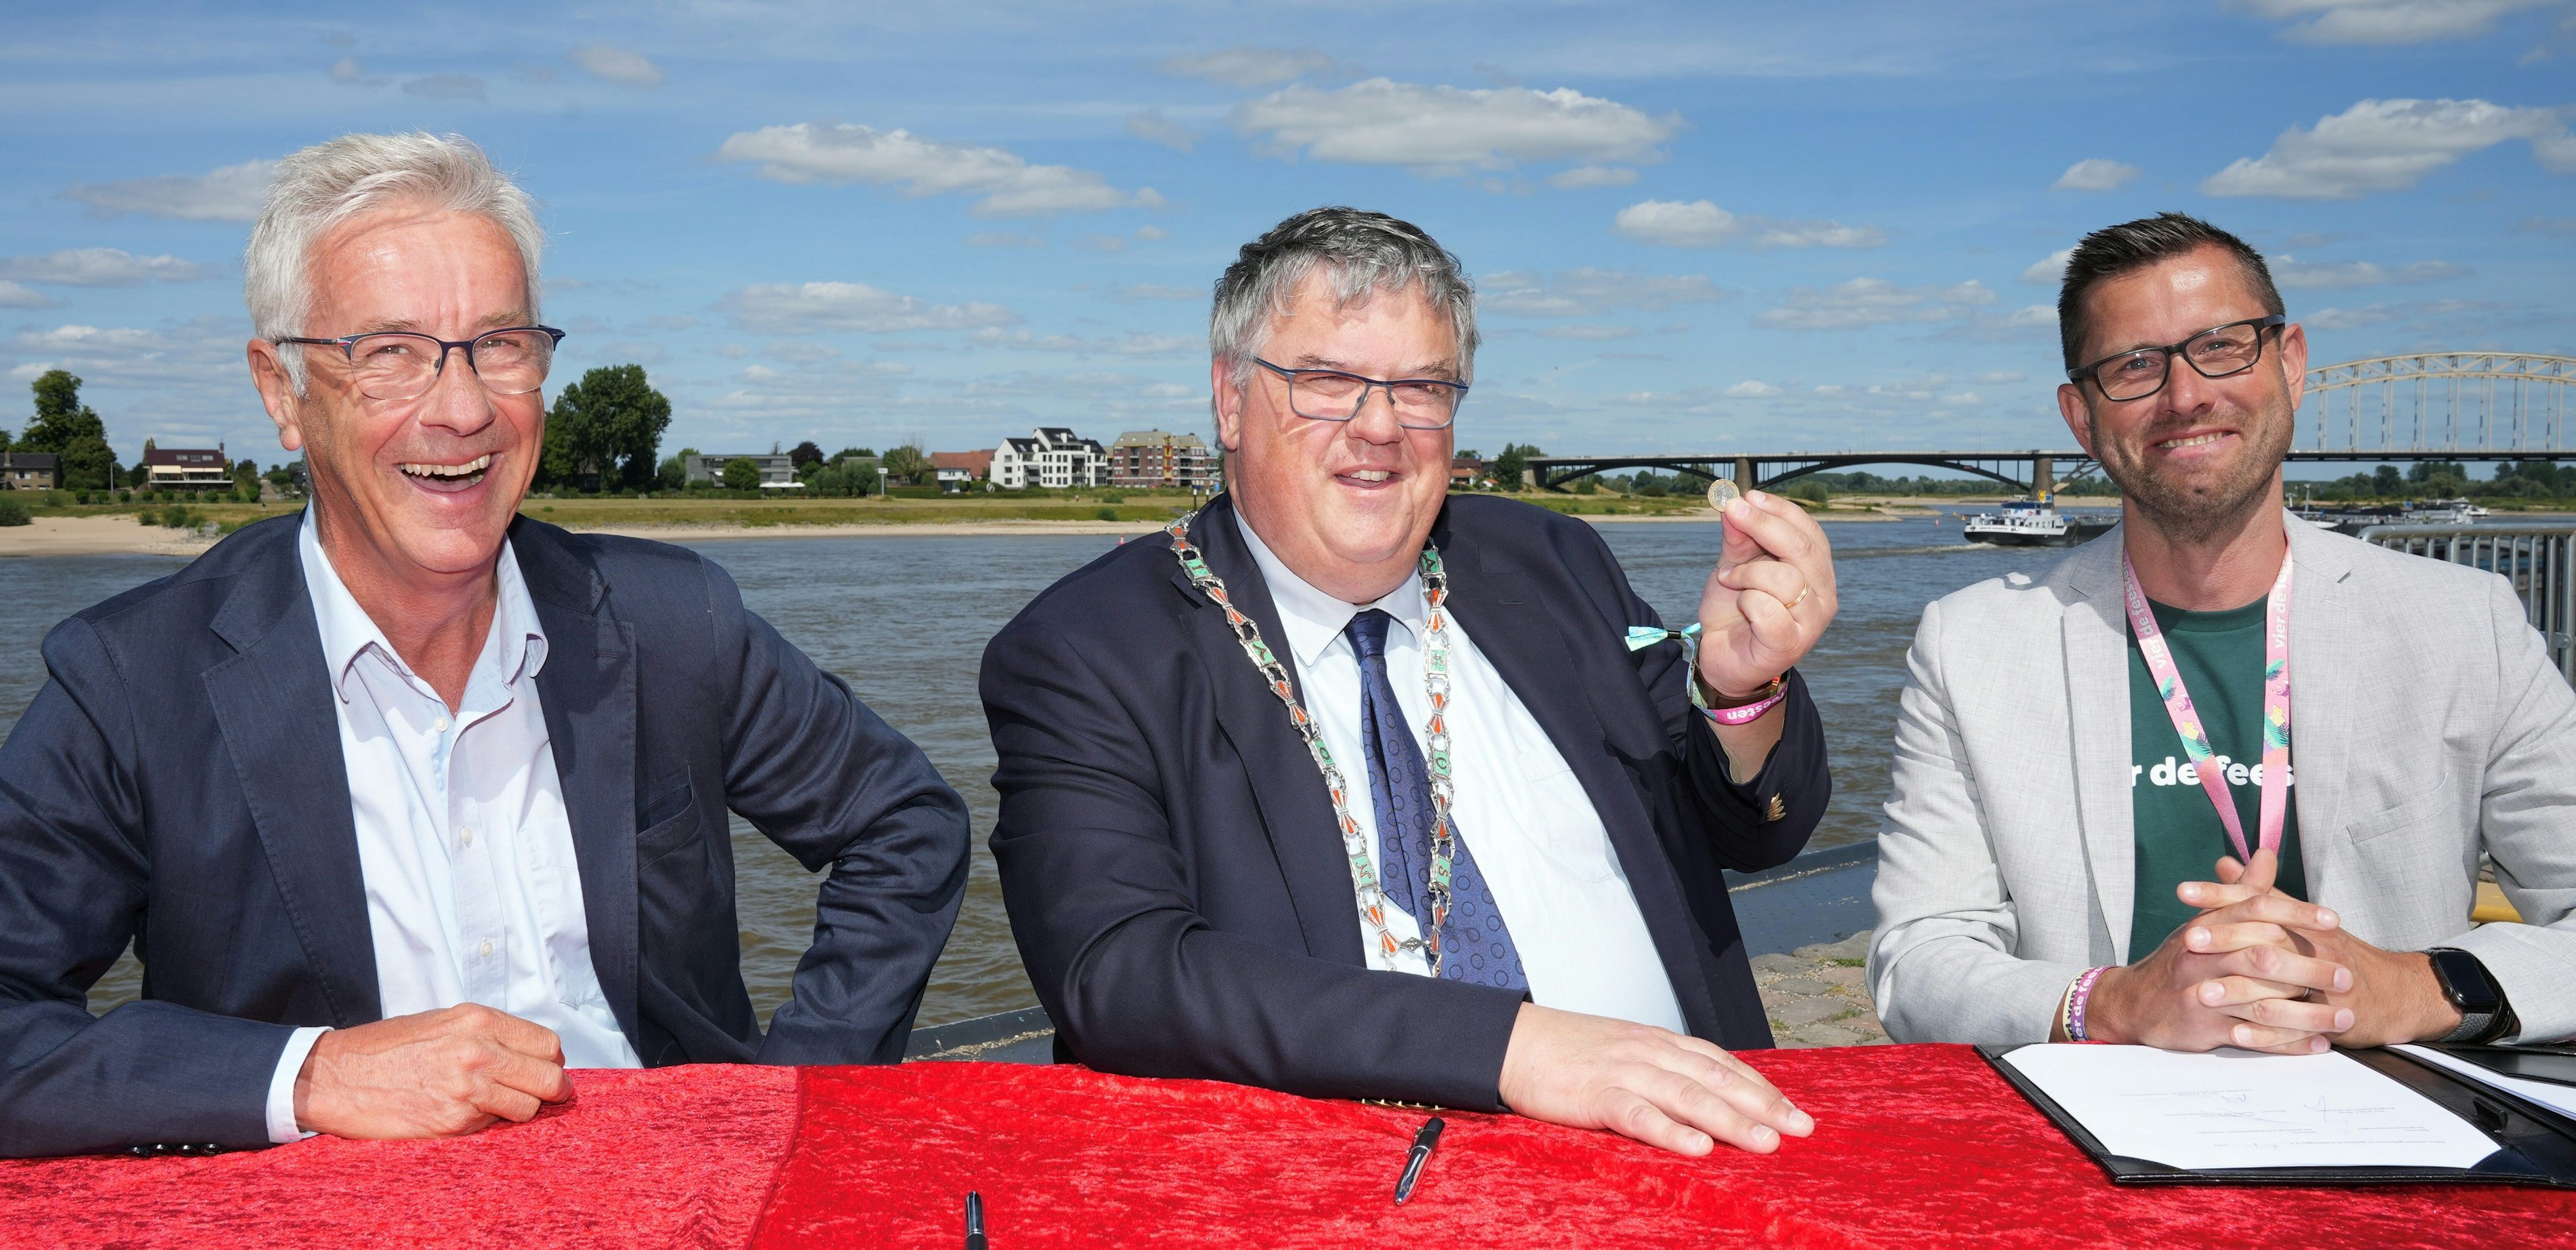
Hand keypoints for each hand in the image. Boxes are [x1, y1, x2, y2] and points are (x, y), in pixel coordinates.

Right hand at [294, 1004, 571, 1139]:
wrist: (335, 1077)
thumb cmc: (385, 1049)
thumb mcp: (441, 1022)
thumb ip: (486, 1034)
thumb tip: (526, 1052)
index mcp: (479, 1021)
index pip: (547, 1044)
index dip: (549, 1061)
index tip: (542, 1070)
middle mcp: (479, 1052)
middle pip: (549, 1078)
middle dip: (551, 1090)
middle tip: (542, 1096)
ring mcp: (468, 1089)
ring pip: (528, 1108)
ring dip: (519, 1111)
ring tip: (494, 1106)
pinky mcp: (453, 1122)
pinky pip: (493, 1127)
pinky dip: (487, 1125)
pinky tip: (464, 1115)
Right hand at [1497, 1002, 1813, 1155]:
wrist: (1509, 1041)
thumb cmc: (1566, 1052)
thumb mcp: (1622, 1051)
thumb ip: (1660, 1070)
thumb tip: (1703, 1101)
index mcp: (1658, 1042)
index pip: (1722, 1064)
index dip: (1761, 1088)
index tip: (1795, 1112)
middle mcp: (1649, 1052)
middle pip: (1716, 1078)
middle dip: (1763, 1105)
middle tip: (1801, 1130)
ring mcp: (1623, 1070)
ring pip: (1687, 1095)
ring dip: (1731, 1120)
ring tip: (1766, 1143)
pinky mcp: (1595, 1093)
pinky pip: (1638, 1113)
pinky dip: (1670, 1131)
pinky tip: (1697, 1148)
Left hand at [1694, 491, 1836, 698]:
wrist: (1721, 657)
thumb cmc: (1734, 609)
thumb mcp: (1733, 565)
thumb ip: (1739, 537)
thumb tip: (1735, 503)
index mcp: (1816, 571)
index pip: (1809, 532)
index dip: (1779, 510)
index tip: (1748, 497)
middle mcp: (1823, 595)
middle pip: (1802, 549)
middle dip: (1763, 525)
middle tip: (1732, 512)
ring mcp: (1811, 622)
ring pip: (1785, 579)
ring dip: (1747, 573)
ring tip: (1727, 579)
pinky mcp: (1791, 645)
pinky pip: (1769, 611)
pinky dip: (1748, 603)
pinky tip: (1740, 607)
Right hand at [2083, 849, 2354, 1052]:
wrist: (2135, 1003)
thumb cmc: (2182, 960)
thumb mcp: (2207, 921)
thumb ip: (2241, 891)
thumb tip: (2266, 855)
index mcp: (2207, 927)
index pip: (2255, 911)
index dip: (2296, 914)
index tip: (2333, 921)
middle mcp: (2203, 958)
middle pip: (2262, 958)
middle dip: (2310, 968)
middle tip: (2347, 976)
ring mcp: (2202, 994)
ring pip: (2263, 1004)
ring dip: (2308, 1013)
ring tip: (2345, 1019)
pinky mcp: (2203, 1028)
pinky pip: (2254, 1038)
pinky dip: (2288, 1044)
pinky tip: (2317, 1044)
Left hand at [2200, 854, 2465, 1046]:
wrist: (2396, 993)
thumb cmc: (2338, 954)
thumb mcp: (2299, 918)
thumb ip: (2259, 893)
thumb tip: (2224, 864)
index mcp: (2302, 922)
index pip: (2257, 902)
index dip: (2221, 896)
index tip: (2183, 892)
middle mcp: (2314, 948)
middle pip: (2266, 939)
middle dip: (2225, 941)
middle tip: (2187, 942)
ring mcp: (2324, 984)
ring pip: (2277, 987)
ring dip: (2237, 991)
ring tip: (2200, 994)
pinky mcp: (2333, 1019)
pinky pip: (2295, 1029)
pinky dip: (2264, 1033)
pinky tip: (2235, 1033)